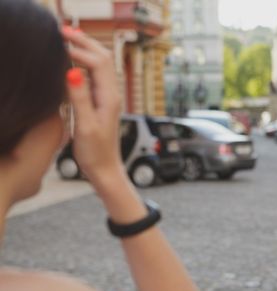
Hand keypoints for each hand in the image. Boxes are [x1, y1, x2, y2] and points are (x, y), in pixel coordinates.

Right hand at [62, 27, 123, 184]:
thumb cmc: (96, 152)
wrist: (105, 169)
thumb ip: (80, 98)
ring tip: (67, 39)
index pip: (98, 63)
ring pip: (99, 66)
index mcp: (110, 97)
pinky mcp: (100, 103)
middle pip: (102, 58)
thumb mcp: (85, 126)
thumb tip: (73, 72)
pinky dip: (83, 63)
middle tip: (63, 30)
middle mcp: (111, 94)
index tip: (60, 43)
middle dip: (85, 42)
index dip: (80, 50)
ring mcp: (107, 97)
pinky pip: (94, 76)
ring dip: (85, 50)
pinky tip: (70, 62)